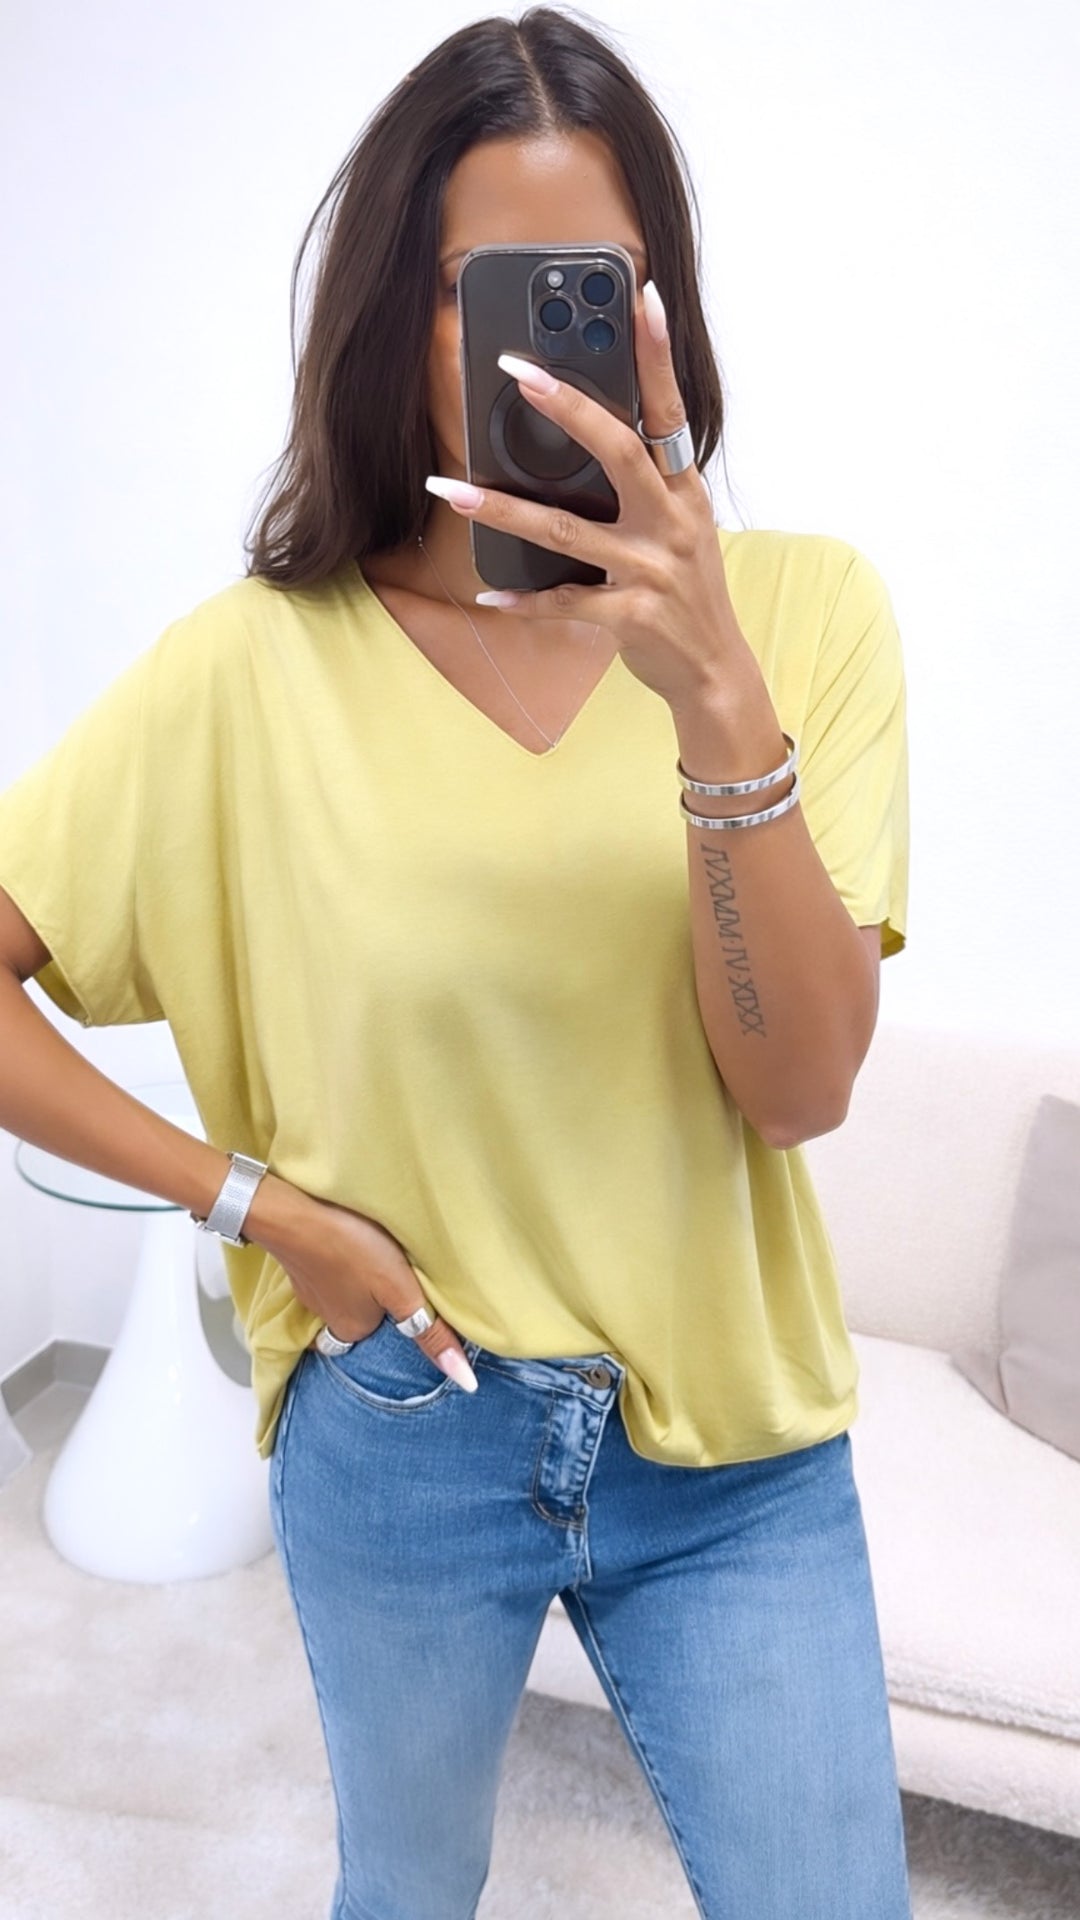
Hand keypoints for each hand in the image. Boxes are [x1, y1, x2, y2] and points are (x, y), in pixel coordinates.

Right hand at [251, 1178, 476, 1387]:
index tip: (406, 1295)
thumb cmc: (351, 1248)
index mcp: (352, 1331)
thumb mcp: (401, 1291)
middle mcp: (327, 1320)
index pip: (384, 1336)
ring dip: (356, 1280)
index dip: (398, 1317)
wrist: (292, 1213)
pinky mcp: (299, 1265)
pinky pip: (325, 1273)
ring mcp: (308, 1292)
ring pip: (342, 1294)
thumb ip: (431, 1333)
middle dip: (375, 1300)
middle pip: (361, 1316)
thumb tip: (466, 1381)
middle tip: (390, 1271)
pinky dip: (336, 1263)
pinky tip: (345, 1244)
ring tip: (371, 1255)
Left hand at [426, 280, 749, 715]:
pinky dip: (524, 601)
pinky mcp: (630, 616)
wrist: (713, 672)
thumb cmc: (687, 593)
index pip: (671, 409)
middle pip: (618, 450)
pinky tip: (489, 593)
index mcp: (684, 492)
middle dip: (566, 406)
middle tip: (515, 369)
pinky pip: (564, 602)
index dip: (657, 354)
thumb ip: (645, 485)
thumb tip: (590, 434)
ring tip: (450, 490)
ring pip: (566, 529)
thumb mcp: (680, 529)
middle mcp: (672, 522)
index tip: (641, 297)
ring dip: (501, 509)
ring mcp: (652, 570)